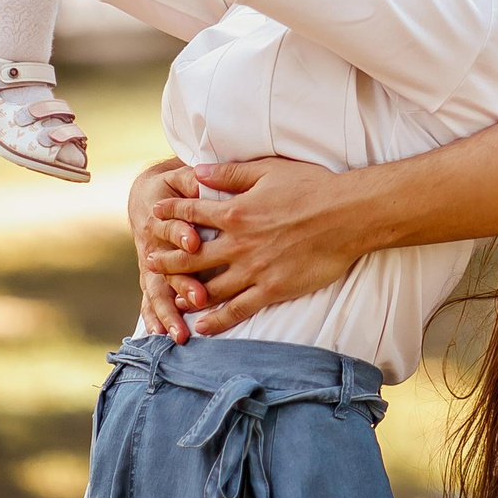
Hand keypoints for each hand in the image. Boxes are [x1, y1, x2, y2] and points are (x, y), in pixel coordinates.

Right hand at [130, 157, 209, 342]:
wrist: (145, 198)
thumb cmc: (172, 188)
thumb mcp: (180, 178)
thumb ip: (193, 180)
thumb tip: (204, 177)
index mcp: (161, 216)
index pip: (170, 226)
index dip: (180, 232)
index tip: (194, 241)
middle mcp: (153, 245)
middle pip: (166, 266)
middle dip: (181, 282)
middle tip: (198, 297)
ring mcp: (150, 266)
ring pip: (158, 290)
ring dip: (168, 311)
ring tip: (179, 332)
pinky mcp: (151, 279)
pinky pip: (150, 300)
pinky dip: (153, 317)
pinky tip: (159, 336)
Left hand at [143, 156, 358, 333]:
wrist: (347, 216)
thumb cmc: (312, 187)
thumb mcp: (268, 171)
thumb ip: (229, 174)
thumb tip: (196, 171)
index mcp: (235, 213)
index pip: (192, 214)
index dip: (170, 214)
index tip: (154, 215)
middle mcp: (238, 245)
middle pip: (192, 256)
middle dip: (167, 259)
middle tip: (150, 262)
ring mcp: (254, 270)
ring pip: (209, 287)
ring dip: (185, 292)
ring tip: (169, 296)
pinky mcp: (272, 290)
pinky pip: (237, 310)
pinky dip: (217, 320)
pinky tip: (202, 327)